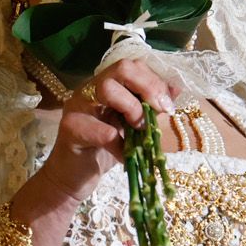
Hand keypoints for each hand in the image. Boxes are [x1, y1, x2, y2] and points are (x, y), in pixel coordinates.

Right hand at [31, 61, 175, 208]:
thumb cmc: (103, 151)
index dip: (154, 81)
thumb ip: (149, 108)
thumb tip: (175, 90)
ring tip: (138, 130)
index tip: (167, 105)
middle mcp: (90, 89)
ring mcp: (77, 106)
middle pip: (122, 68)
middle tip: (158, 112)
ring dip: (132, 108)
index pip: (133, 66)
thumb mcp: (132, 127)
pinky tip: (124, 156)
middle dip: (148, 87)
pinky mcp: (70, 129)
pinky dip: (119, 143)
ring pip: (107, 88)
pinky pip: (100, 129)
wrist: (73, 178)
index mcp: (105, 85)